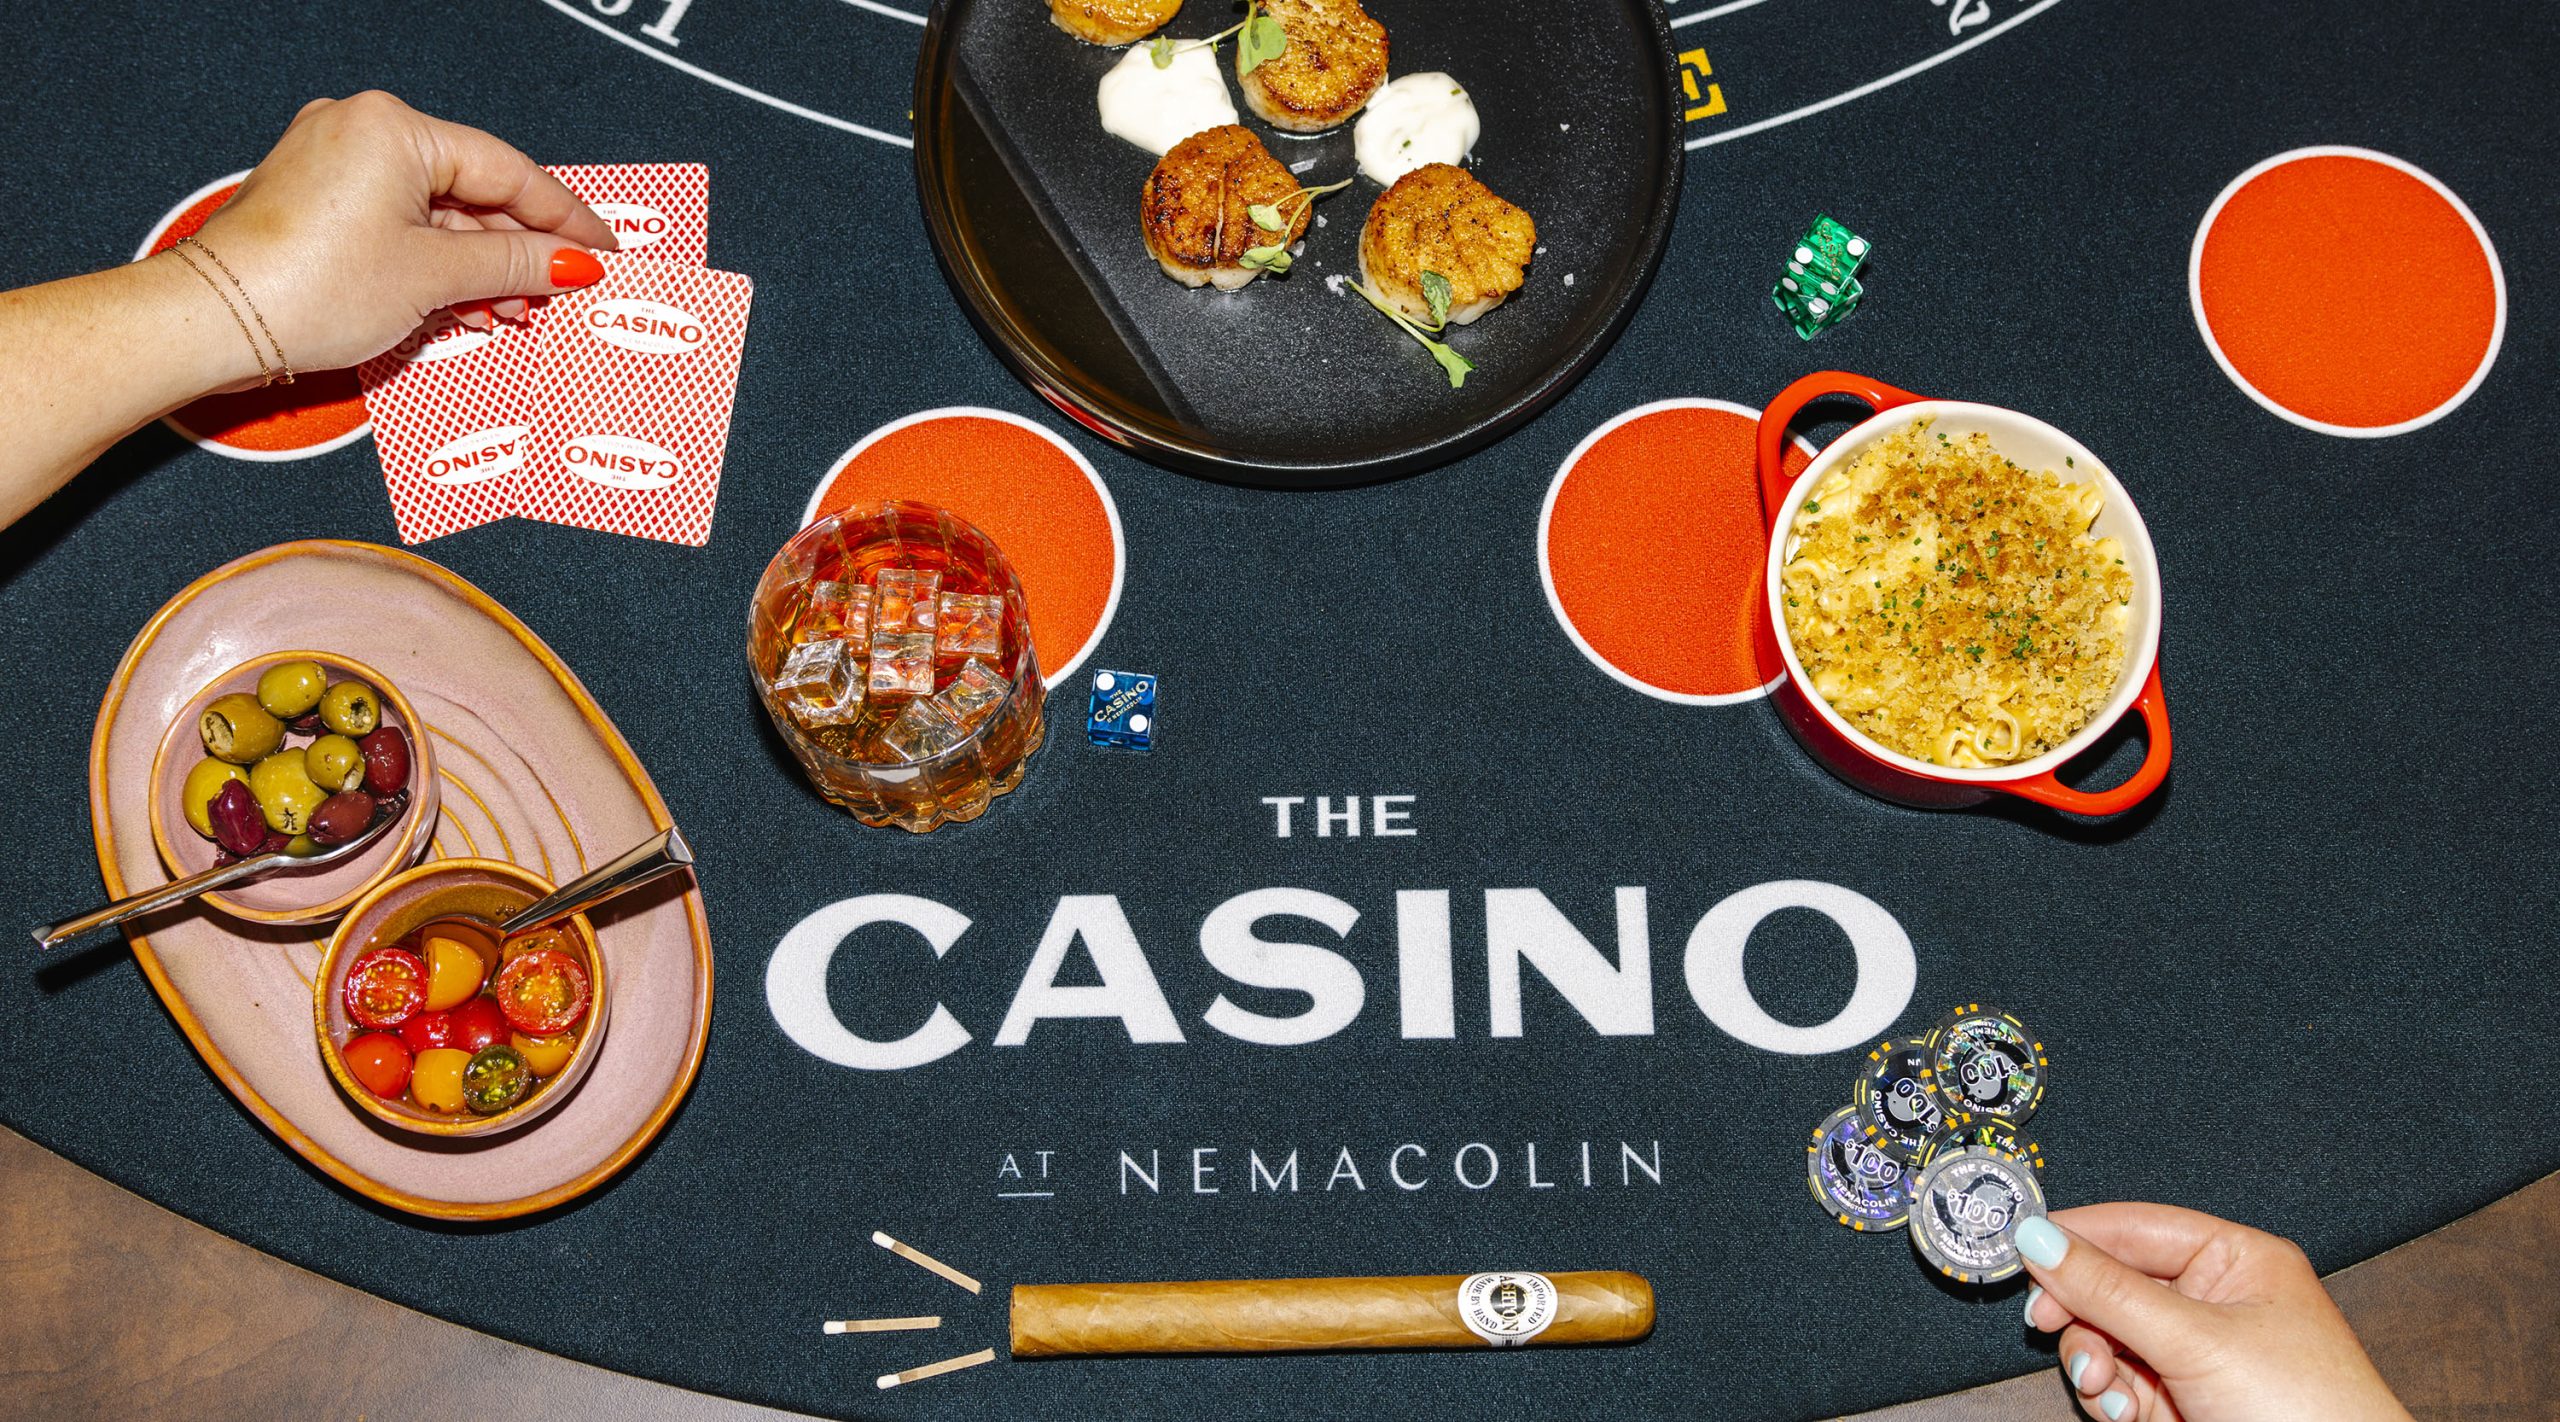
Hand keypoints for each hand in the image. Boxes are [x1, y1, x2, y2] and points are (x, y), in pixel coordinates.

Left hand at [187, 90, 617, 379]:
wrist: (213, 322)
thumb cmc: (305, 287)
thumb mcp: (434, 276)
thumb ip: (515, 263)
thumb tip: (571, 263)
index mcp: (395, 127)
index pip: (509, 171)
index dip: (564, 220)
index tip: (603, 252)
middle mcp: (362, 130)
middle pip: (474, 191)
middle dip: (518, 250)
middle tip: (560, 294)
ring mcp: (335, 164)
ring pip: (438, 213)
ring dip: (479, 266)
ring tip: (511, 312)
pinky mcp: (318, 202)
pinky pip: (399, 224)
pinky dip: (435, 263)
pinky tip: (463, 304)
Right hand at [2017, 1204, 2410, 1421]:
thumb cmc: (2309, 1411)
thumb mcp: (2197, 1340)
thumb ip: (2111, 1289)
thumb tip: (2039, 1239)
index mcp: (2237, 1261)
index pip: (2137, 1228)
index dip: (2078, 1234)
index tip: (2019, 1244)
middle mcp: (2215, 1301)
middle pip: (2112, 1284)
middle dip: (2082, 1312)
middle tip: (2046, 1321)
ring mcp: (2196, 1355)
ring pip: (2107, 1337)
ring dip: (2092, 1361)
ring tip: (2102, 1385)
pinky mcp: (2181, 1401)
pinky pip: (2118, 1382)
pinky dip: (2108, 1396)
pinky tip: (2124, 1412)